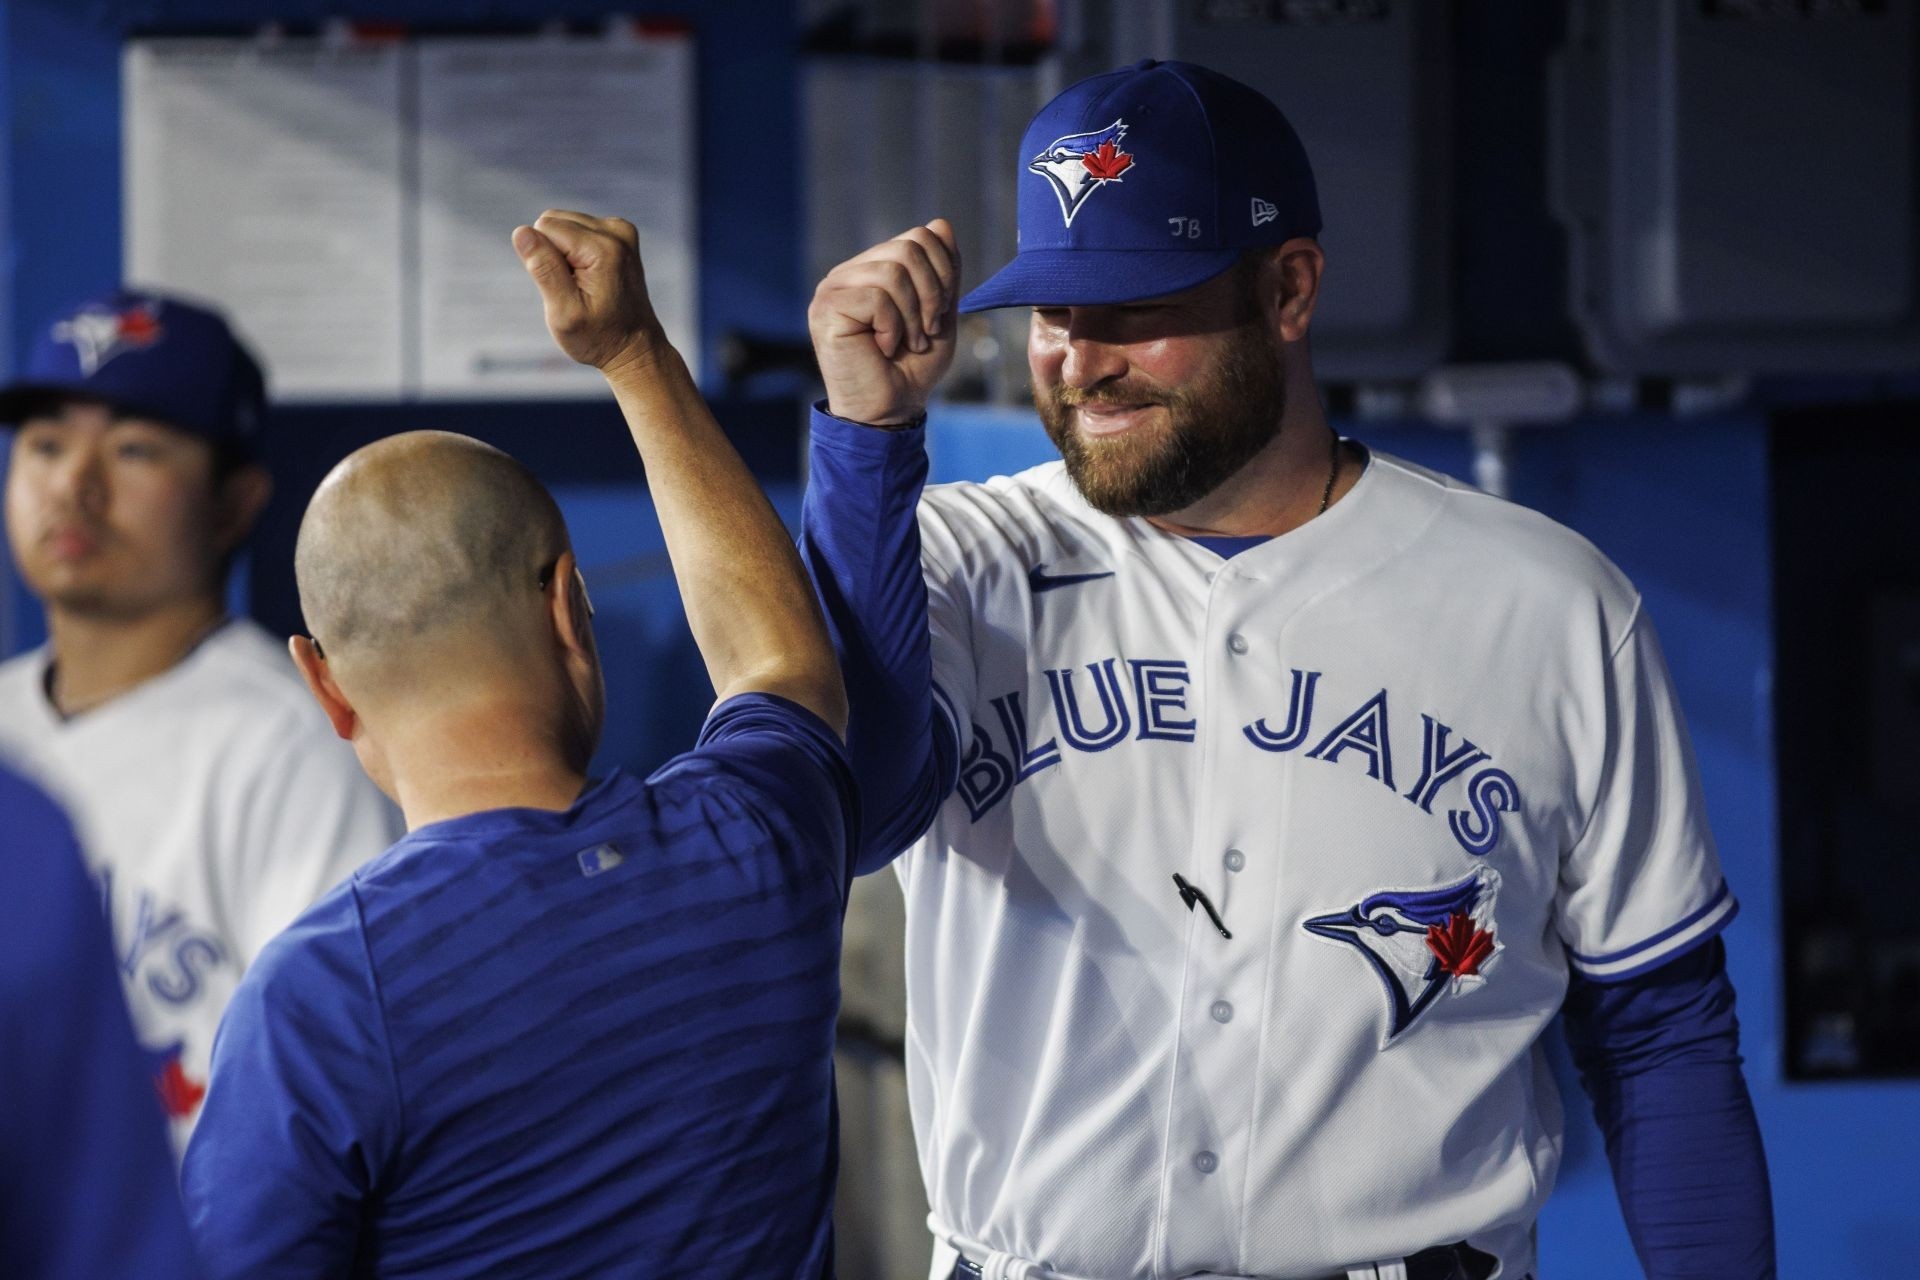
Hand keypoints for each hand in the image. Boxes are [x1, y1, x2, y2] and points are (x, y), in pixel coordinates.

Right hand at [514, 210, 666, 377]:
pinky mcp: (621, 233)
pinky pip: (578, 228)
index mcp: (603, 248)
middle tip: (573, 288)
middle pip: (554, 221)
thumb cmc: (597, 337)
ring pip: (564, 223)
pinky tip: (591, 276)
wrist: (633, 347)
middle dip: (553, 253)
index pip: (545, 228)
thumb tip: (521, 232)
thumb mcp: (563, 312)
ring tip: (583, 284)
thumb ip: (544, 269)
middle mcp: (617, 231)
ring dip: (564, 252)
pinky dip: (576, 251)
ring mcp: (622, 230)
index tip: (566, 287)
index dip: (544, 260)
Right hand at [808, 219, 960, 426]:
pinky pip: (876, 296)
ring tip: (907, 343)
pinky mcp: (826, 307)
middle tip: (926, 332)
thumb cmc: (911, 370)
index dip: (944, 271)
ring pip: (893, 271)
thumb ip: (942, 272)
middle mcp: (850, 272)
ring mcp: (834, 287)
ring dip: (913, 315)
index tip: (940, 314)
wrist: (888, 411)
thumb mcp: (939, 315)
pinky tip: (883, 348)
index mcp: (873, 269)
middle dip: (932, 293)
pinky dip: (892, 327)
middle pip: (909, 246)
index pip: (919, 236)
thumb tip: (941, 223)